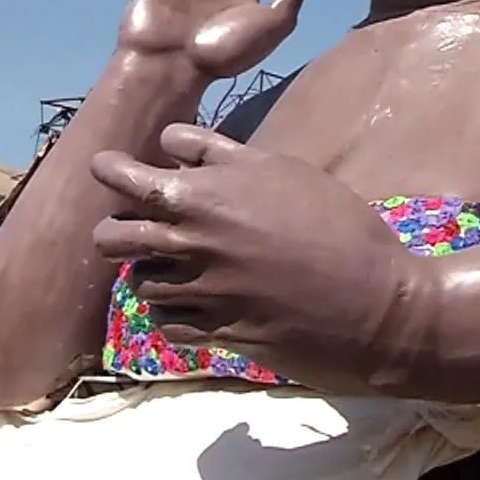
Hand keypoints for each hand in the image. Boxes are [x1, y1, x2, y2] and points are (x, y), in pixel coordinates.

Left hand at [90, 124, 414, 375]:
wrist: (370, 300)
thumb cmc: (335, 223)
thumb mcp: (282, 170)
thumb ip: (221, 155)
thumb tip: (172, 147)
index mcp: (201, 195)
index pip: (125, 174)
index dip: (114, 168)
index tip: (109, 167)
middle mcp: (187, 243)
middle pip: (112, 234)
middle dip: (115, 225)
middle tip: (131, 222)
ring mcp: (197, 291)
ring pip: (137, 281)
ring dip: (149, 270)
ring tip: (171, 264)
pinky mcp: (212, 331)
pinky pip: (164, 321)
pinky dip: (170, 311)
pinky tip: (191, 302)